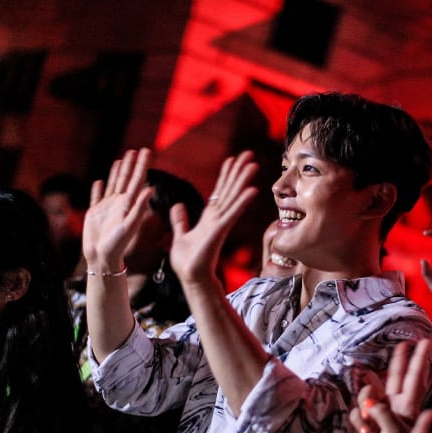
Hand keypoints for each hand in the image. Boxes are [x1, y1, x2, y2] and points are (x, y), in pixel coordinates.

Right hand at [82, 148, 153, 270]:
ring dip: (116, 172)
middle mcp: (119, 204)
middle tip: (135, 150)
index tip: (147, 151)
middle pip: (126, 179)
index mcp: (128, 204)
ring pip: (113, 185)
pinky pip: (96, 198)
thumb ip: (139, 207)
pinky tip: (98, 182)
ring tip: (120, 160)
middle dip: (131, 164)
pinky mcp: (94, 214)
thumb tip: (150, 188)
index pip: (137, 180)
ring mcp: (107, 208)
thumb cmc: (117, 244)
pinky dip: (97, 190)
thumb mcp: (130, 225)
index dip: (142, 165)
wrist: (102, 259)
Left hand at [169, 151, 257, 283]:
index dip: (226, 176)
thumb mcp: (180, 235)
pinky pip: (232, 213)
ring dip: (243, 180)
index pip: (219, 192)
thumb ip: (180, 220)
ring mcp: (220, 224)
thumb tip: (178, 205)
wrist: (190, 278)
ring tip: (253, 164)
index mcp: (208, 218)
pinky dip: (242, 202)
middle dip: (238, 172)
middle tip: (248, 154)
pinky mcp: (220, 231)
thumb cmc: (187, 262)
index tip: (231, 160)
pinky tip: (252, 190)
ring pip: (234, 197)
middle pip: (230, 190)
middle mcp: (218, 218)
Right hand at [350, 340, 431, 432]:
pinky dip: (357, 421)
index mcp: (406, 406)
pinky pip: (356, 412)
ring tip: (368, 424)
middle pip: (396, 377)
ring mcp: (379, 412)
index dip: (418, 360)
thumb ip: (382, 412)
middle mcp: (394, 405)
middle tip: (403, 344)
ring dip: (364, 404)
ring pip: (367, 394)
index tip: (423, 343)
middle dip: (399, 361)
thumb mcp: (395, 432)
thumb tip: (369, 399)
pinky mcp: (366, 422)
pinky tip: (365, 432)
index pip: (414, 378)